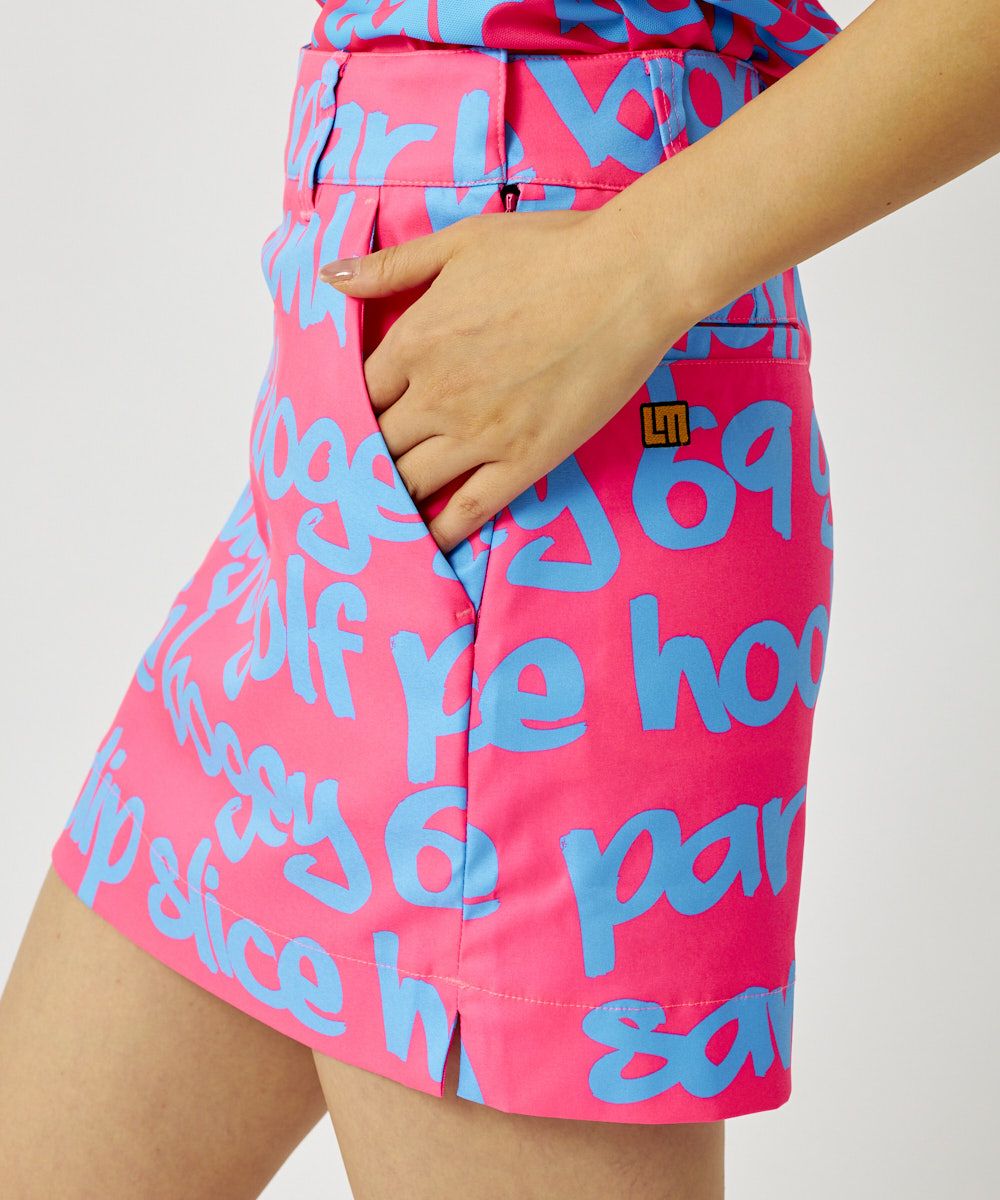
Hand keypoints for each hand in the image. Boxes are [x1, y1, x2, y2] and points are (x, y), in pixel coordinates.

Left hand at [319, 201, 688, 554]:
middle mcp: (436, 396)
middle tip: (363, 474)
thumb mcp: (459, 243)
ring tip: (386, 511)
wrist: (627, 283)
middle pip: (381, 443)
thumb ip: (392, 267)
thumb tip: (331, 279)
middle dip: (371, 456)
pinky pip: (469, 508)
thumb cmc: (548, 253)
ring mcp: (479, 434)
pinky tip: (429, 542)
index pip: (362, 392)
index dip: (359, 408)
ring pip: (414, 481)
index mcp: (415, 341)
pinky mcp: (523, 460)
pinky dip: (442, 530)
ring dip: (395, 496)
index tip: (361, 421)